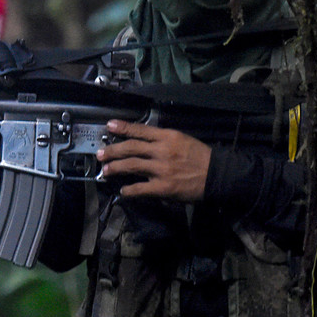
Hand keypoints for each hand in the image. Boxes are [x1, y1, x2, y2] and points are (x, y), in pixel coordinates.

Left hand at [97, 120, 211, 201]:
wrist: (216, 174)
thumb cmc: (200, 156)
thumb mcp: (182, 139)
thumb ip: (162, 139)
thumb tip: (142, 140)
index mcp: (167, 137)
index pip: (140, 130)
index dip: (123, 128)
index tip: (109, 126)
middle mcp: (162, 151)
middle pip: (131, 148)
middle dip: (113, 150)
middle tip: (100, 154)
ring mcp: (161, 169)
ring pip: (132, 166)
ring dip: (116, 168)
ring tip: (106, 170)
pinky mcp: (164, 187)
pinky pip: (141, 188)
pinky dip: (130, 190)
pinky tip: (123, 191)